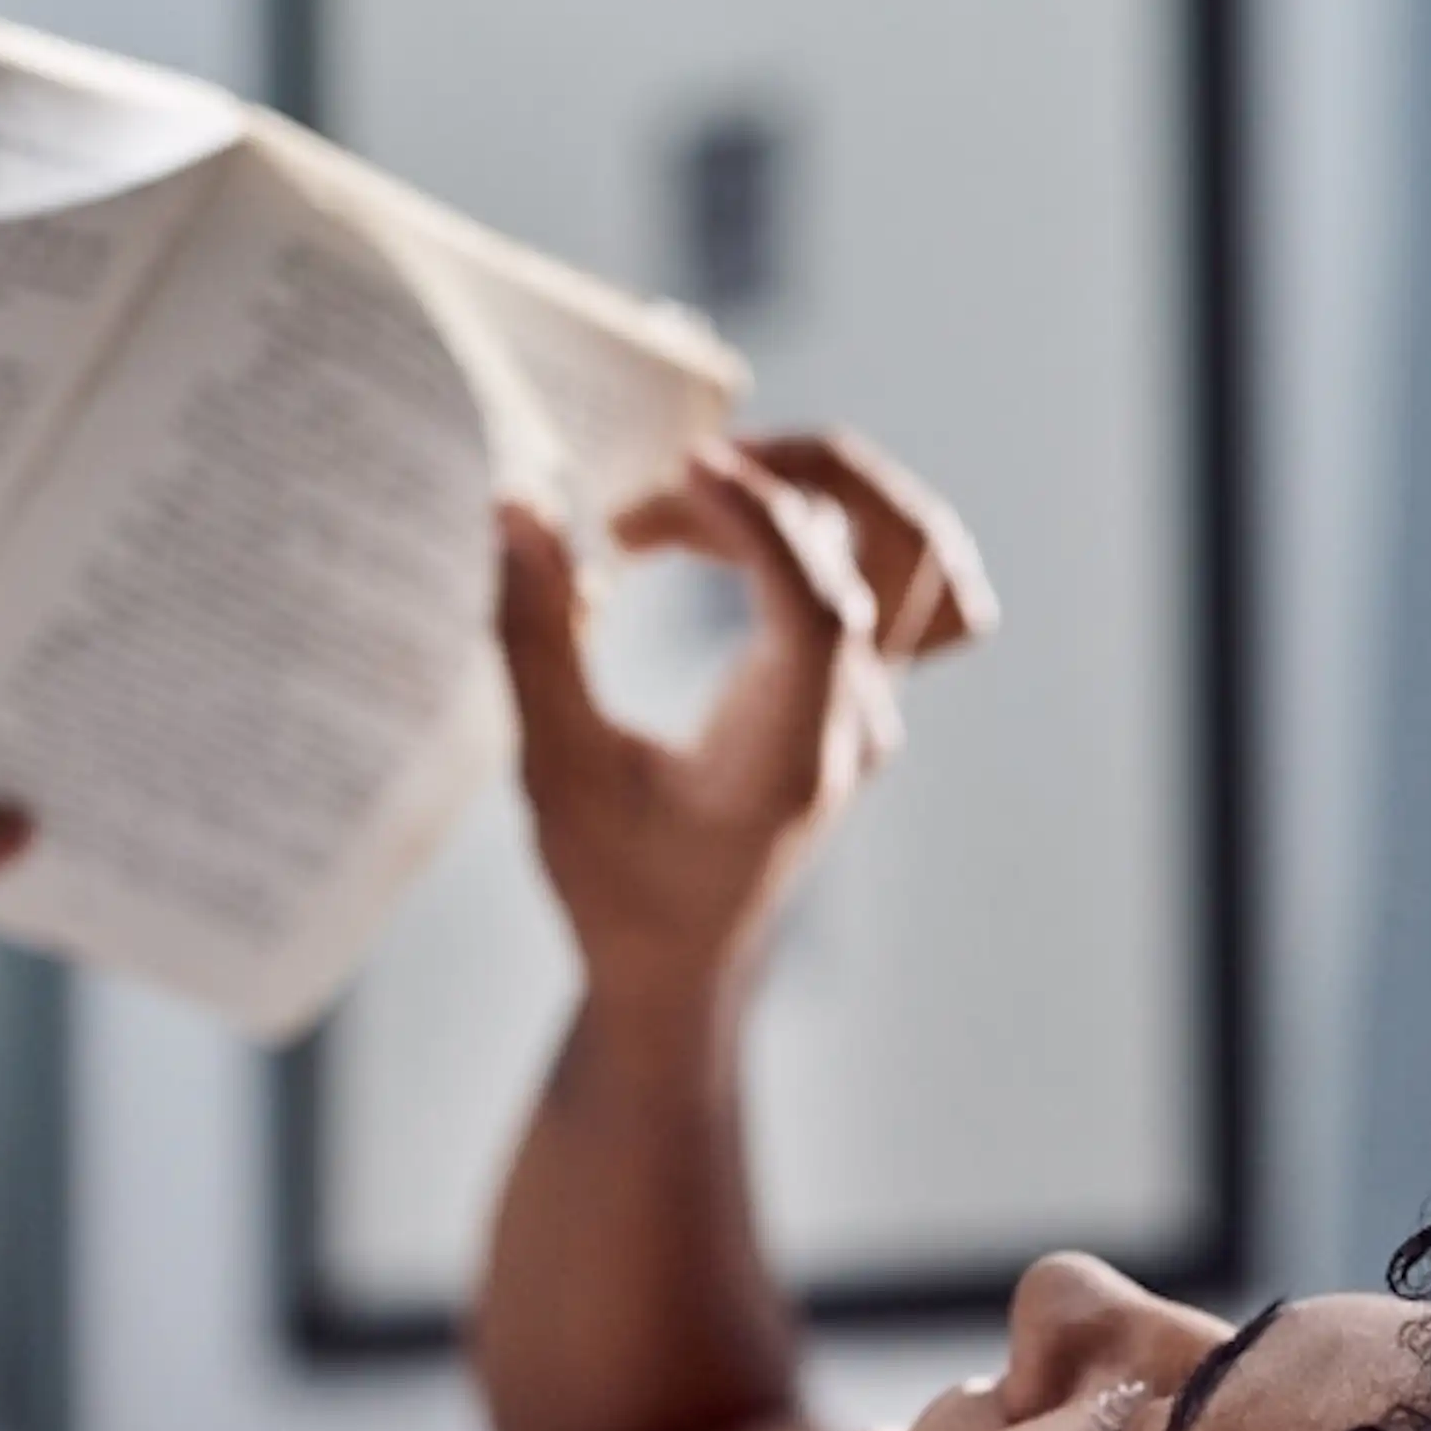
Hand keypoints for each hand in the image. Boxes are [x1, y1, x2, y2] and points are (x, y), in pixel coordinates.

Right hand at [496, 430, 994, 1013]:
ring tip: (690, 499)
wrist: (679, 962)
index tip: (679, 467)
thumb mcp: (555, 774)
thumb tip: (520, 510)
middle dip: (800, 474)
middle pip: (905, 545)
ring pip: (910, 548)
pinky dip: (809, 526)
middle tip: (680, 473)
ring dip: (811, 493)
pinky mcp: (861, 689)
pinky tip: (713, 536)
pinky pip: (882, 573)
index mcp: (789, 758)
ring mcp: (871, 705)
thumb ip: (536, 642)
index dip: (761, 518)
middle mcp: (852, 724)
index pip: (823, 606)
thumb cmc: (615, 884)